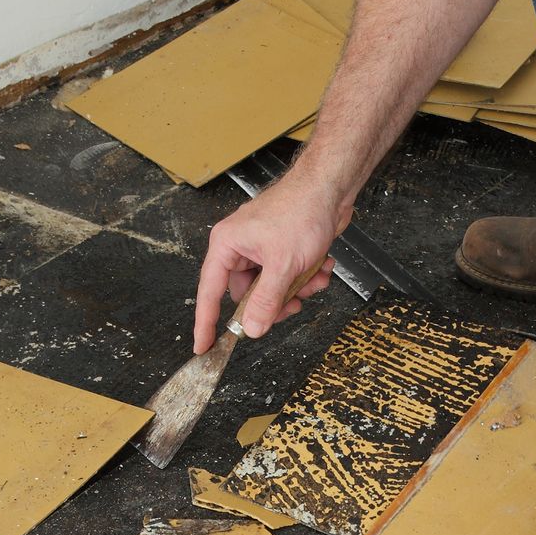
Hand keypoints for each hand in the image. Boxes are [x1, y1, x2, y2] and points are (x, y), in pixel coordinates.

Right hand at [193, 173, 347, 353]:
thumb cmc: (302, 210)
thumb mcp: (283, 265)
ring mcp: (262, 248)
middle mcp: (240, 246)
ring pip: (272, 288)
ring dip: (296, 290)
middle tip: (292, 306)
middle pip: (247, 294)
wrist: (331, 188)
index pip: (209, 291)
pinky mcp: (282, 249)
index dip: (206, 321)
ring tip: (313, 279)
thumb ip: (265, 300)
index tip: (204, 345)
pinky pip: (287, 277)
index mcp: (227, 245)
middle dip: (274, 303)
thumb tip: (251, 327)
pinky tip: (321, 267)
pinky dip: (305, 277)